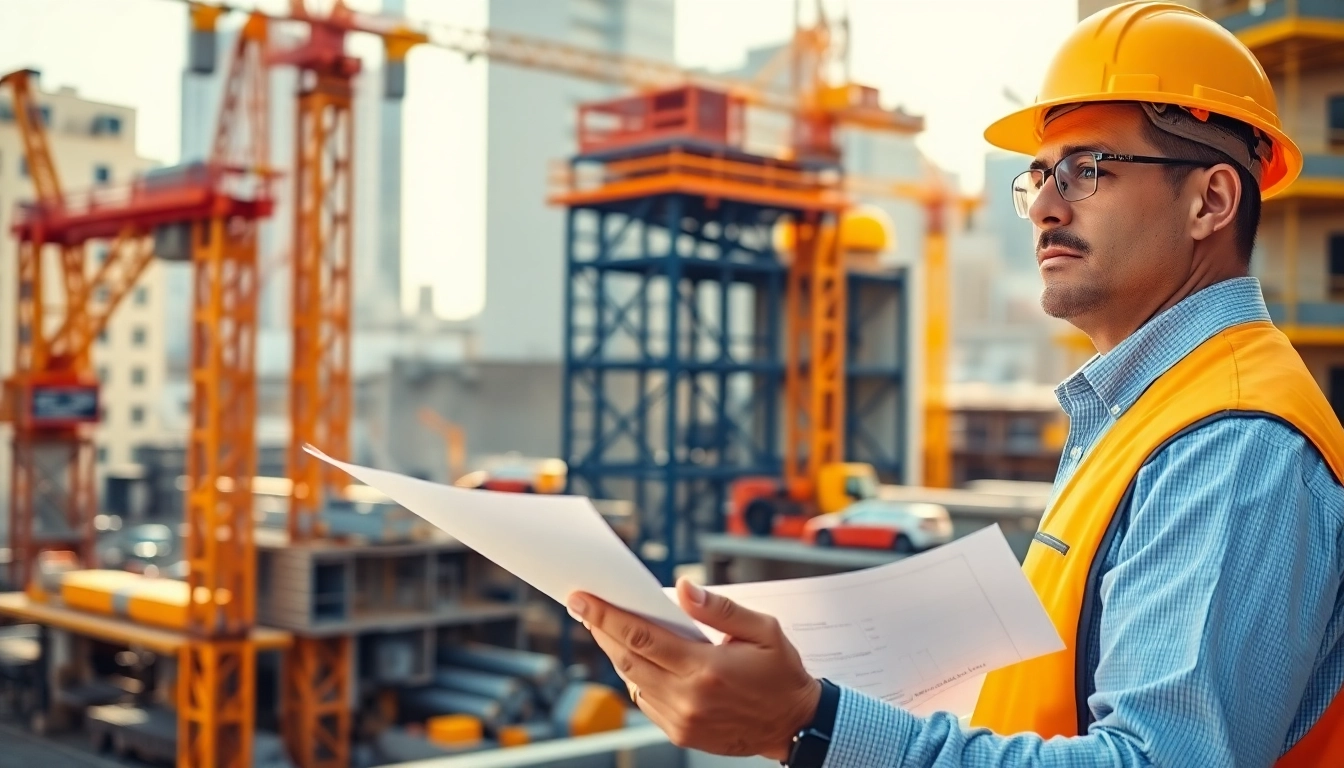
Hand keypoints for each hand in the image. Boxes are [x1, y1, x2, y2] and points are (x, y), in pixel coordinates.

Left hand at [567, 578, 820, 760]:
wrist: (793, 725)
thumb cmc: (781, 674)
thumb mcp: (763, 631)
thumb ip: (720, 609)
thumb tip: (683, 588)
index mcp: (706, 669)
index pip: (642, 637)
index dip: (607, 616)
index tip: (582, 598)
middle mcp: (688, 698)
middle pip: (627, 659)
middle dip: (600, 629)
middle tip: (582, 605)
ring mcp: (681, 719)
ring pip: (632, 680)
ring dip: (615, 652)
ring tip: (604, 627)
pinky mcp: (680, 733)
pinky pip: (645, 700)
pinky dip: (635, 676)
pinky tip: (634, 658)